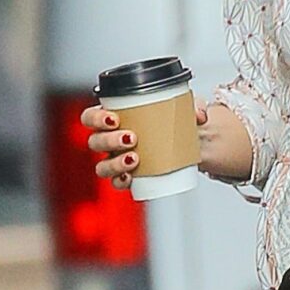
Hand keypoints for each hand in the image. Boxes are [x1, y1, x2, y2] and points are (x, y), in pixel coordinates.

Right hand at [80, 98, 210, 190]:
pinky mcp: (127, 175)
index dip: (95, 117)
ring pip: (102, 165)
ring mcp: (117, 159)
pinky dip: (120, 181)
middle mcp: (111, 139)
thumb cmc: (174, 121)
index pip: (90, 116)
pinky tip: (131, 178)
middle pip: (95, 141)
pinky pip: (116, 182)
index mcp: (116, 117)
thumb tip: (199, 115)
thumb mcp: (184, 108)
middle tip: (131, 137)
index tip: (113, 118)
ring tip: (135, 158)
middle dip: (109, 140)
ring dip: (115, 162)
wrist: (187, 145)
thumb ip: (194, 107)